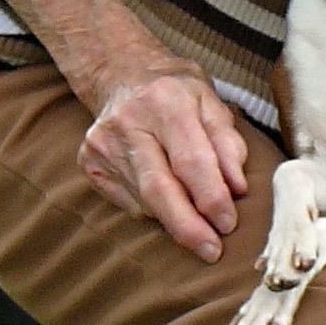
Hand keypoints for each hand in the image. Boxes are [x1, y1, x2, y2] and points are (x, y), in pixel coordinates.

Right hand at [78, 65, 248, 260]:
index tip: (228, 224)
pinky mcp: (88, 163)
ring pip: (144, 200)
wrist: (121, 74)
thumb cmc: (176, 92)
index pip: (191, 160)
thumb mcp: (211, 103)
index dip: (211, 197)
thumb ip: (227, 143)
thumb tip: (236, 189)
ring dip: (174, 219)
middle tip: (211, 250)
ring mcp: (102, 145)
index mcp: (165, 101)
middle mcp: (128, 122)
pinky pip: (127, 202)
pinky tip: (166, 202)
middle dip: (187, 226)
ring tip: (196, 225)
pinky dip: (153, 210)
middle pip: (159, 188)